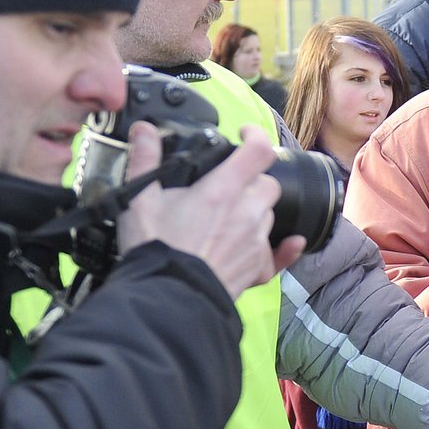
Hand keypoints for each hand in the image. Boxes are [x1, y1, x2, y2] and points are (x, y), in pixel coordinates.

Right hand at [118, 123, 306, 298]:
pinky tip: (289, 244)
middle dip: (252, 181)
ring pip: (269, 216)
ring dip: (255, 213)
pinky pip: (278, 254)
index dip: (255, 136)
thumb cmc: (156, 248)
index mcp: (224, 189)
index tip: (243, 135)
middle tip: (228, 187)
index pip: (259, 150)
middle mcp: (249, 212)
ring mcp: (257, 241)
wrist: (169, 297)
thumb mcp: (140, 199)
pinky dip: (281, 248)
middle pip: (267, 185)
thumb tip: (144, 130)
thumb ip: (145, 159)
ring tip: (227, 221)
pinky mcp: (259, 268)